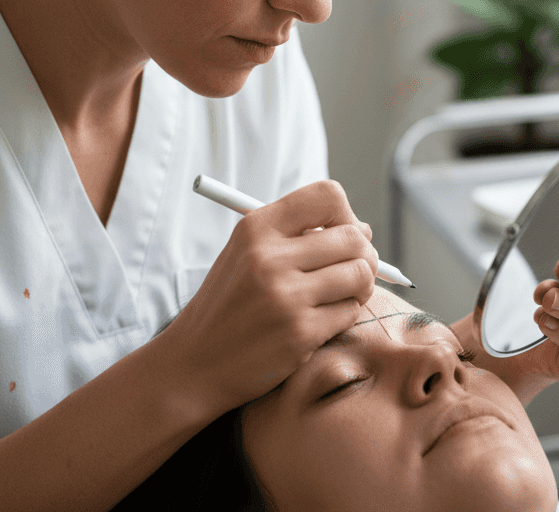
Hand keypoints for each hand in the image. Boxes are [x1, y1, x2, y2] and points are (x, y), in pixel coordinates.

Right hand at [160, 180, 376, 412]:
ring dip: (360, 287)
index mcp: (255, 228)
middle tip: (353, 270)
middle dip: (364, 255)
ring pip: (360, 274)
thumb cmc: (229, 305)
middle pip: (353, 237)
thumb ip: (296, 235)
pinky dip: (345, 314)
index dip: (347, 214)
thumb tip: (363, 229)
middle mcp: (269, 257)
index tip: (343, 233)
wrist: (194, 363)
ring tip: (341, 295)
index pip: (327, 196)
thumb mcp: (246, 254)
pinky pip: (351, 311)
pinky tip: (322, 320)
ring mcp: (286, 296)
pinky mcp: (300, 333)